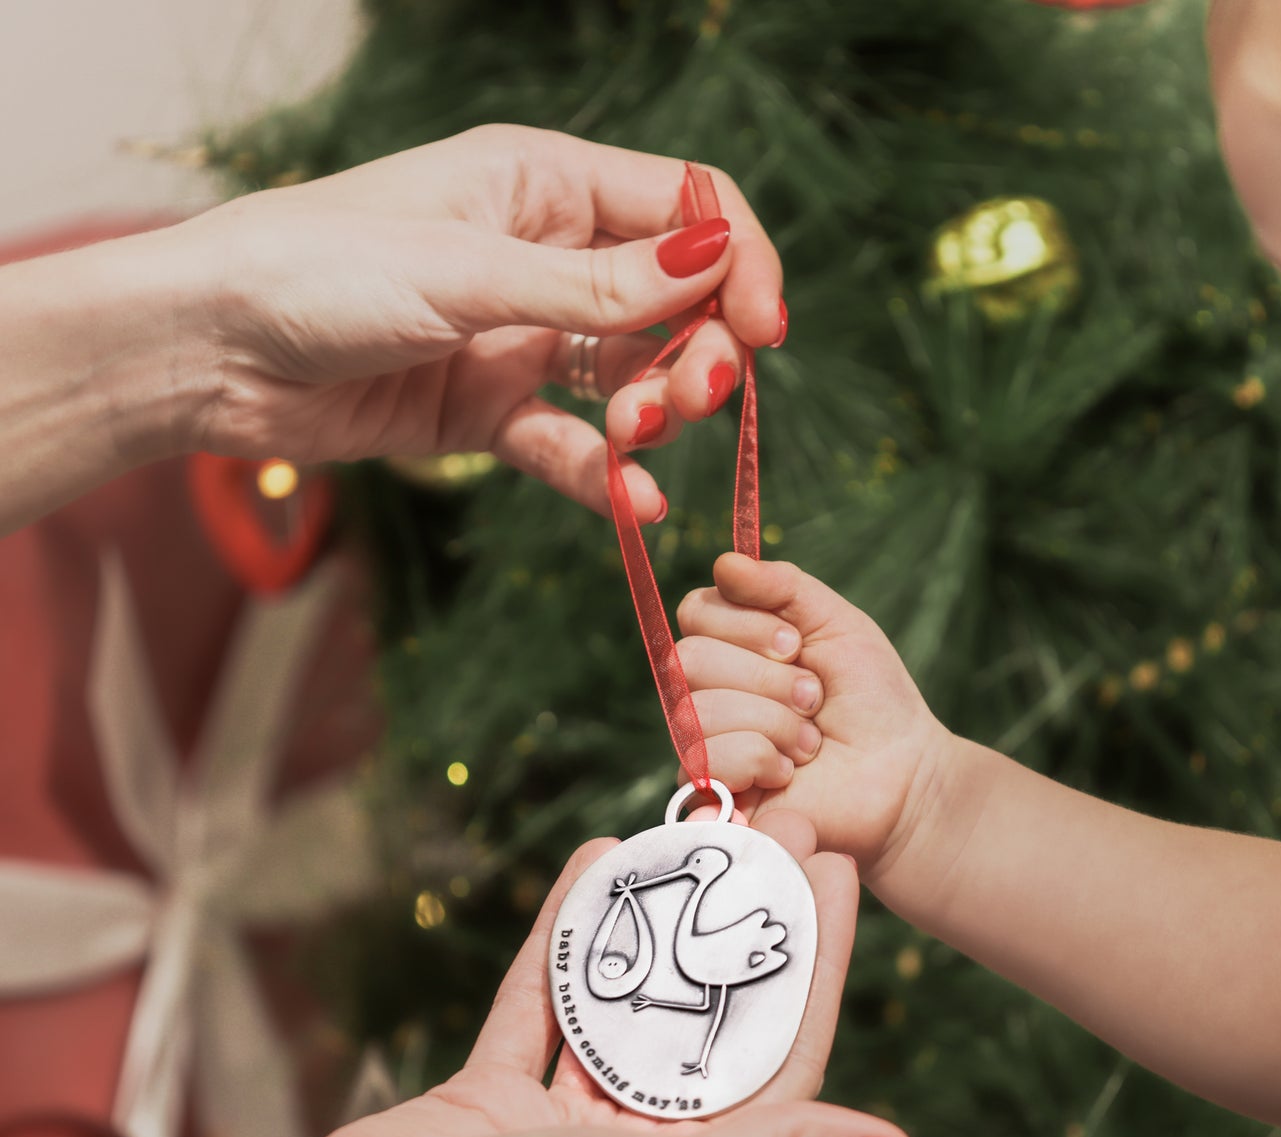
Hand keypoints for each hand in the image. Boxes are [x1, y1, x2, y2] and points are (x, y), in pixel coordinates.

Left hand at [176, 125, 785, 519]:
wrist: (212, 352)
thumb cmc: (319, 271)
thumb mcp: (469, 273)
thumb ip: (596, 287)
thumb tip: (718, 262)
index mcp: (544, 184)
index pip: (686, 207)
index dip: (739, 263)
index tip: (765, 331)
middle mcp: (544, 256)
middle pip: (673, 302)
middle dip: (699, 353)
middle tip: (692, 401)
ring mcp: (520, 337)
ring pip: (630, 377)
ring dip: (653, 414)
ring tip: (635, 442)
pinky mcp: (490, 411)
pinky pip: (571, 444)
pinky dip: (604, 476)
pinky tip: (633, 505)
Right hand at [249, 812, 916, 1136]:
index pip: (784, 1059)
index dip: (815, 960)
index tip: (832, 866)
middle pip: (710, 1020)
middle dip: (740, 924)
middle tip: (767, 827)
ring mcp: (562, 1129)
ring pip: (628, 1003)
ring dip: (655, 922)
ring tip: (688, 833)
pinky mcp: (491, 1099)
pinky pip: (545, 1000)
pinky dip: (566, 935)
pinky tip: (593, 862)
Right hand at [677, 553, 949, 876]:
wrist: (902, 773)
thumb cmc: (871, 698)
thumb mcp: (836, 623)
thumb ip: (782, 586)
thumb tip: (725, 562)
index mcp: (729, 645)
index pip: (695, 611)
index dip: (746, 625)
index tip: (797, 645)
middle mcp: (706, 691)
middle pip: (689, 660)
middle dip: (767, 677)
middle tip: (813, 698)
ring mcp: (704, 743)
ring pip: (701, 711)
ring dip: (775, 722)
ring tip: (811, 742)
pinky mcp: (711, 793)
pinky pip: (707, 759)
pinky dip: (762, 758)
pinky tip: (789, 771)